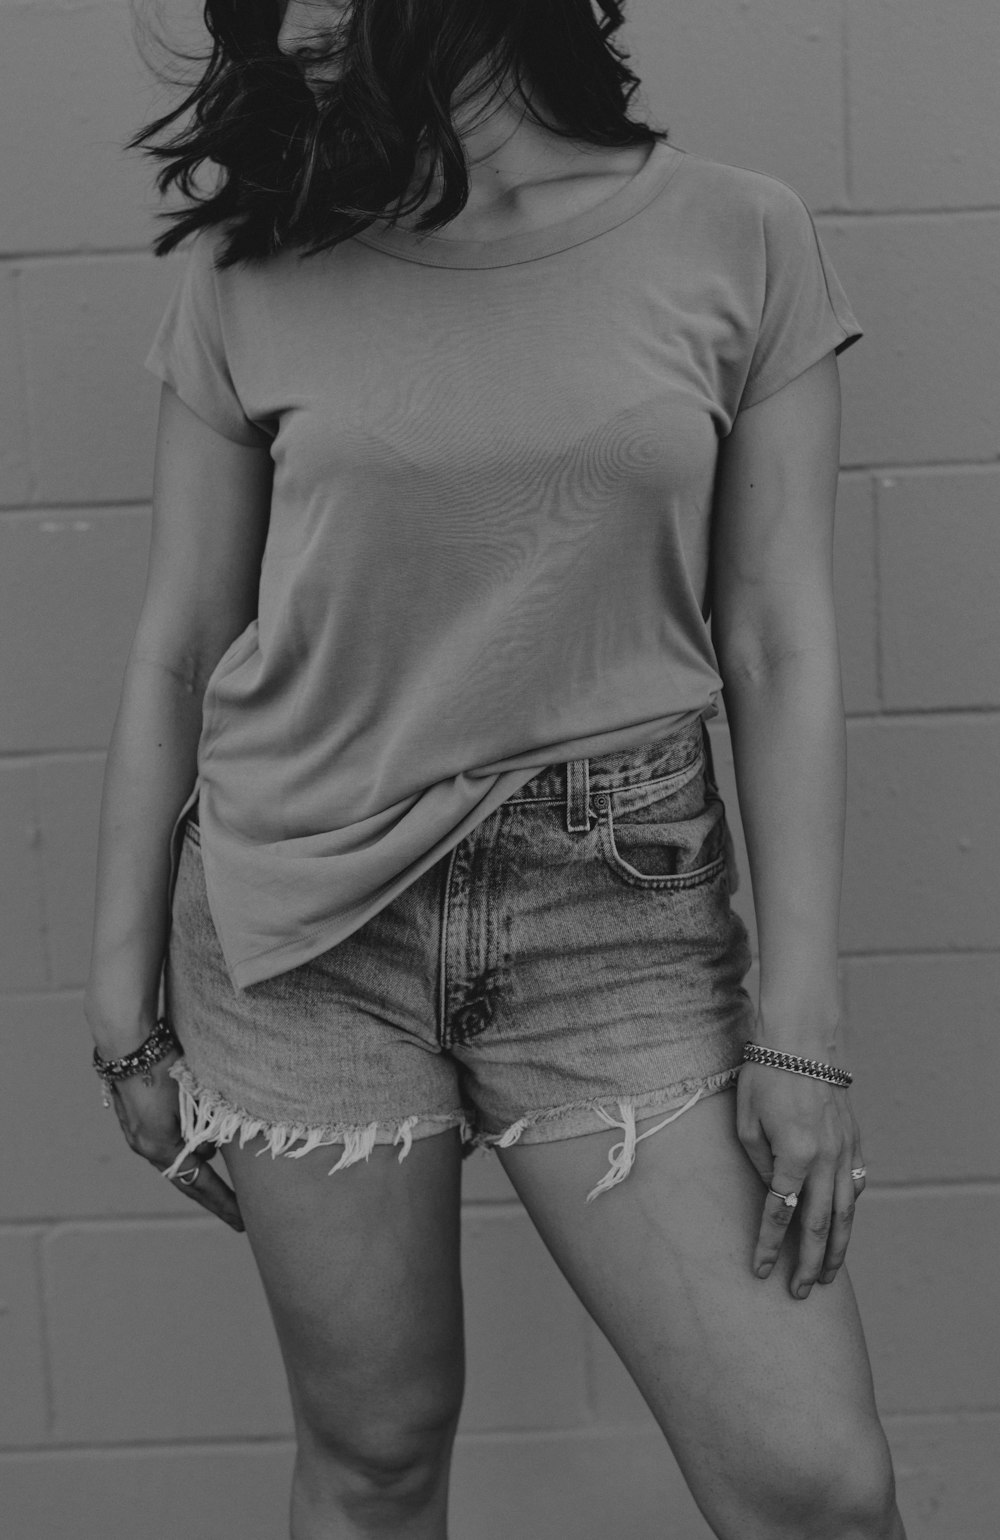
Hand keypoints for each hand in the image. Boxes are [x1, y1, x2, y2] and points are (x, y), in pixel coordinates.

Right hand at [106, 1050, 244, 1233]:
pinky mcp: (136, 1116)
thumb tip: (216, 1148)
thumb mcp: (196, 1097)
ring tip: (229, 1157)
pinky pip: (168, 1137)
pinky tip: (203, 1128)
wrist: (128, 1039)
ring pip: (179, 1152)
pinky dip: (188, 1137)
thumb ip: (210, 1126)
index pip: (199, 1184)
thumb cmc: (166, 1064)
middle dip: (214, 1191)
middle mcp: (146, 1145)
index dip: (224, 1203)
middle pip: (187, 1176)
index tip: (243, 1223)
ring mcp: (138, 1132)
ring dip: (202, 1155)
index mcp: (160, 1146)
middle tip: (241, 1211)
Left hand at [736, 1059, 865, 1297]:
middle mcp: (827, 1158)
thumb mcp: (746, 1118)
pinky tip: (842, 1228)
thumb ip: (759, 1161)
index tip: (760, 1270)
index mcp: (795, 1154)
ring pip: (845, 1213)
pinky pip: (856, 1186)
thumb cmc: (766, 1073)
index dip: (768, 1245)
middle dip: (809, 1263)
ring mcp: (846, 1150)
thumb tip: (774, 1191)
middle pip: (820, 1224)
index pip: (780, 1213)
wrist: (803, 1037)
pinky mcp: (854, 1140)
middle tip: (801, 1291)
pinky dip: (850, 1213)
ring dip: (837, 1248)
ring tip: (829, 1275)